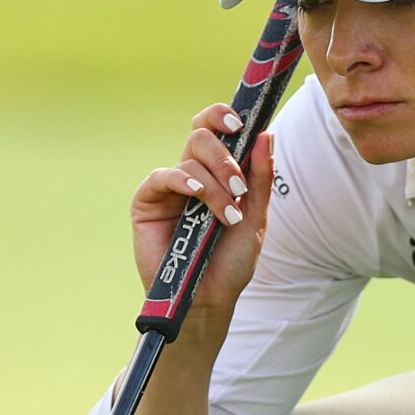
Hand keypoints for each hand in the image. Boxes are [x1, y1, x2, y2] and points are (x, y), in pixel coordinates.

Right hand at [132, 105, 275, 311]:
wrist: (209, 298)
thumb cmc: (230, 262)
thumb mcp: (255, 217)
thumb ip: (260, 177)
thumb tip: (267, 134)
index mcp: (217, 173)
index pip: (216, 129)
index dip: (224, 116)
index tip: (241, 123)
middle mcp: (192, 174)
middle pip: (201, 135)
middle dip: (224, 156)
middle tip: (239, 186)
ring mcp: (169, 187)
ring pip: (189, 158)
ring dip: (214, 184)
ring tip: (227, 215)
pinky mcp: (147, 202)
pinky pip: (161, 176)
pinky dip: (181, 180)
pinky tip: (195, 194)